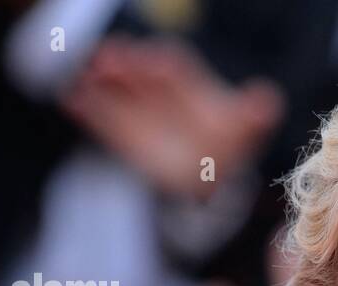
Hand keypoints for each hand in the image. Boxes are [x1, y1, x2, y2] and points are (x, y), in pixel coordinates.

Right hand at [62, 36, 283, 198]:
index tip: (153, 63)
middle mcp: (159, 92)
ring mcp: (138, 110)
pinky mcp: (121, 130)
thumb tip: (270, 99)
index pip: (174, 69)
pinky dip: (85, 107)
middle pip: (139, 74)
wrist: (209, 175)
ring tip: (83, 75)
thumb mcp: (244, 131)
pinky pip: (101, 116)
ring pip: (116, 90)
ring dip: (99, 81)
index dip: (162, 65)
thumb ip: (253, 115)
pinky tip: (68, 97)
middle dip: (125, 66)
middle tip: (108, 59)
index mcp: (189, 85)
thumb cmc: (228, 144)